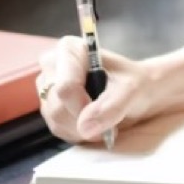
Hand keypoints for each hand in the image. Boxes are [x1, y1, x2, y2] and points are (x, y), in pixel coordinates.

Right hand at [36, 36, 154, 143]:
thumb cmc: (134, 83)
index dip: (83, 107)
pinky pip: (59, 129)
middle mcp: (52, 66)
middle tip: (110, 118)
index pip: (65, 87)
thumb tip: (85, 126)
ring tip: (105, 119)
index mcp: (69, 50)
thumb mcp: (132, 90)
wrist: (136, 93)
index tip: (104, 112)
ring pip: (56, 121)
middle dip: (85, 120)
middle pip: (57, 107)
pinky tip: (94, 123)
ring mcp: (47, 88)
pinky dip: (79, 133)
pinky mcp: (49, 108)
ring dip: (84, 129)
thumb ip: (112, 106)